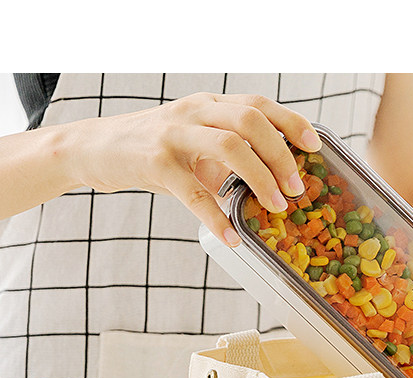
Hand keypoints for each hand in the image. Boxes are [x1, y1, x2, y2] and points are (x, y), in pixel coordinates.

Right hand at [64, 92, 321, 246]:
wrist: (96, 149)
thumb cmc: (156, 151)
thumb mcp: (196, 143)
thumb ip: (231, 156)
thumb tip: (273, 186)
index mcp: (210, 105)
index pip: (259, 104)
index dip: (291, 123)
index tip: (315, 147)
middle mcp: (196, 112)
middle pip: (251, 121)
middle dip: (281, 156)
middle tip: (297, 189)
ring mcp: (175, 135)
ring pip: (228, 146)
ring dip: (260, 179)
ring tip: (276, 208)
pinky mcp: (156, 163)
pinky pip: (193, 192)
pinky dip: (216, 217)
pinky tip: (232, 237)